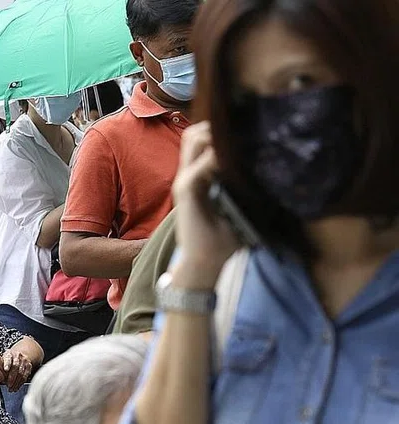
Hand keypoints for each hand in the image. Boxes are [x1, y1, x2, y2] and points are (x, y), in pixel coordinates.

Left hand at [1, 350, 32, 391]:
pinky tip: (16, 387)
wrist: (20, 354)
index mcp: (9, 354)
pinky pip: (25, 376)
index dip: (7, 364)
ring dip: (16, 383)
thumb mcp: (3, 359)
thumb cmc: (9, 359)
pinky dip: (20, 383)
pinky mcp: (29, 366)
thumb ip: (0, 367)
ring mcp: (24, 361)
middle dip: (12, 378)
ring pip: (21, 373)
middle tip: (8, 385)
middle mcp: (18, 357)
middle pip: (15, 367)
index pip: (8, 358)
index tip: (5, 370)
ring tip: (11, 388)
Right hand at [172, 122, 240, 282]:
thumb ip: (245, 183)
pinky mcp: (186, 191)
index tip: (249, 123)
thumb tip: (274, 161)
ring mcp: (186, 180)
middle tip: (244, 129)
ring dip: (213, 136)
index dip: (222, 126)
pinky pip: (198, 165)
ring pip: (192, 139)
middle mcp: (190, 173)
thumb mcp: (240, 204)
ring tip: (236, 141)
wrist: (205, 262)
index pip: (204, 136)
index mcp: (201, 175)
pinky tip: (233, 159)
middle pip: (195, 132)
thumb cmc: (224, 237)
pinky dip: (214, 157)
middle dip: (217, 125)